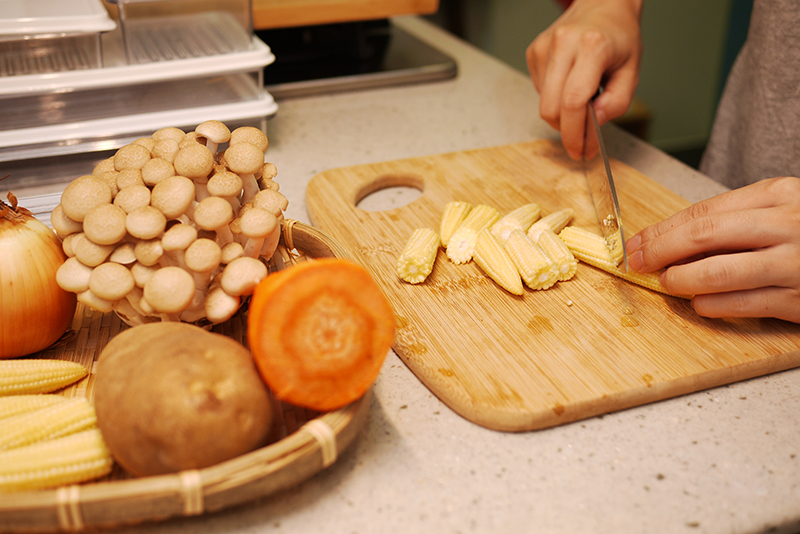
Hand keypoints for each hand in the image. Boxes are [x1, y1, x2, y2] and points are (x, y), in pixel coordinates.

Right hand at [526, 0, 642, 159]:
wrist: (602, 5)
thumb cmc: (619, 37)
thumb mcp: (632, 70)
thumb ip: (617, 102)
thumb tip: (593, 125)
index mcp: (591, 46)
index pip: (573, 102)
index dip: (575, 134)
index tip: (580, 151)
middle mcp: (563, 44)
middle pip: (551, 108)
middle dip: (566, 130)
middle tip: (581, 140)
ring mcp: (544, 48)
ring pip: (543, 103)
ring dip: (562, 112)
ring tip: (582, 97)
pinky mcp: (534, 52)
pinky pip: (540, 91)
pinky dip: (555, 97)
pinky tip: (569, 83)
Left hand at [626, 177, 799, 322]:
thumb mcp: (781, 209)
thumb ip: (734, 218)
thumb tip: (668, 239)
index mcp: (779, 195)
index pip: (704, 211)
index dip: (661, 229)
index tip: (635, 242)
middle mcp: (789, 225)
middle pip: (704, 235)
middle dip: (660, 251)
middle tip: (636, 263)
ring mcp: (796, 264)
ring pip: (719, 273)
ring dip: (681, 280)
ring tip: (666, 283)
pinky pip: (743, 304)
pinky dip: (711, 305)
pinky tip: (699, 303)